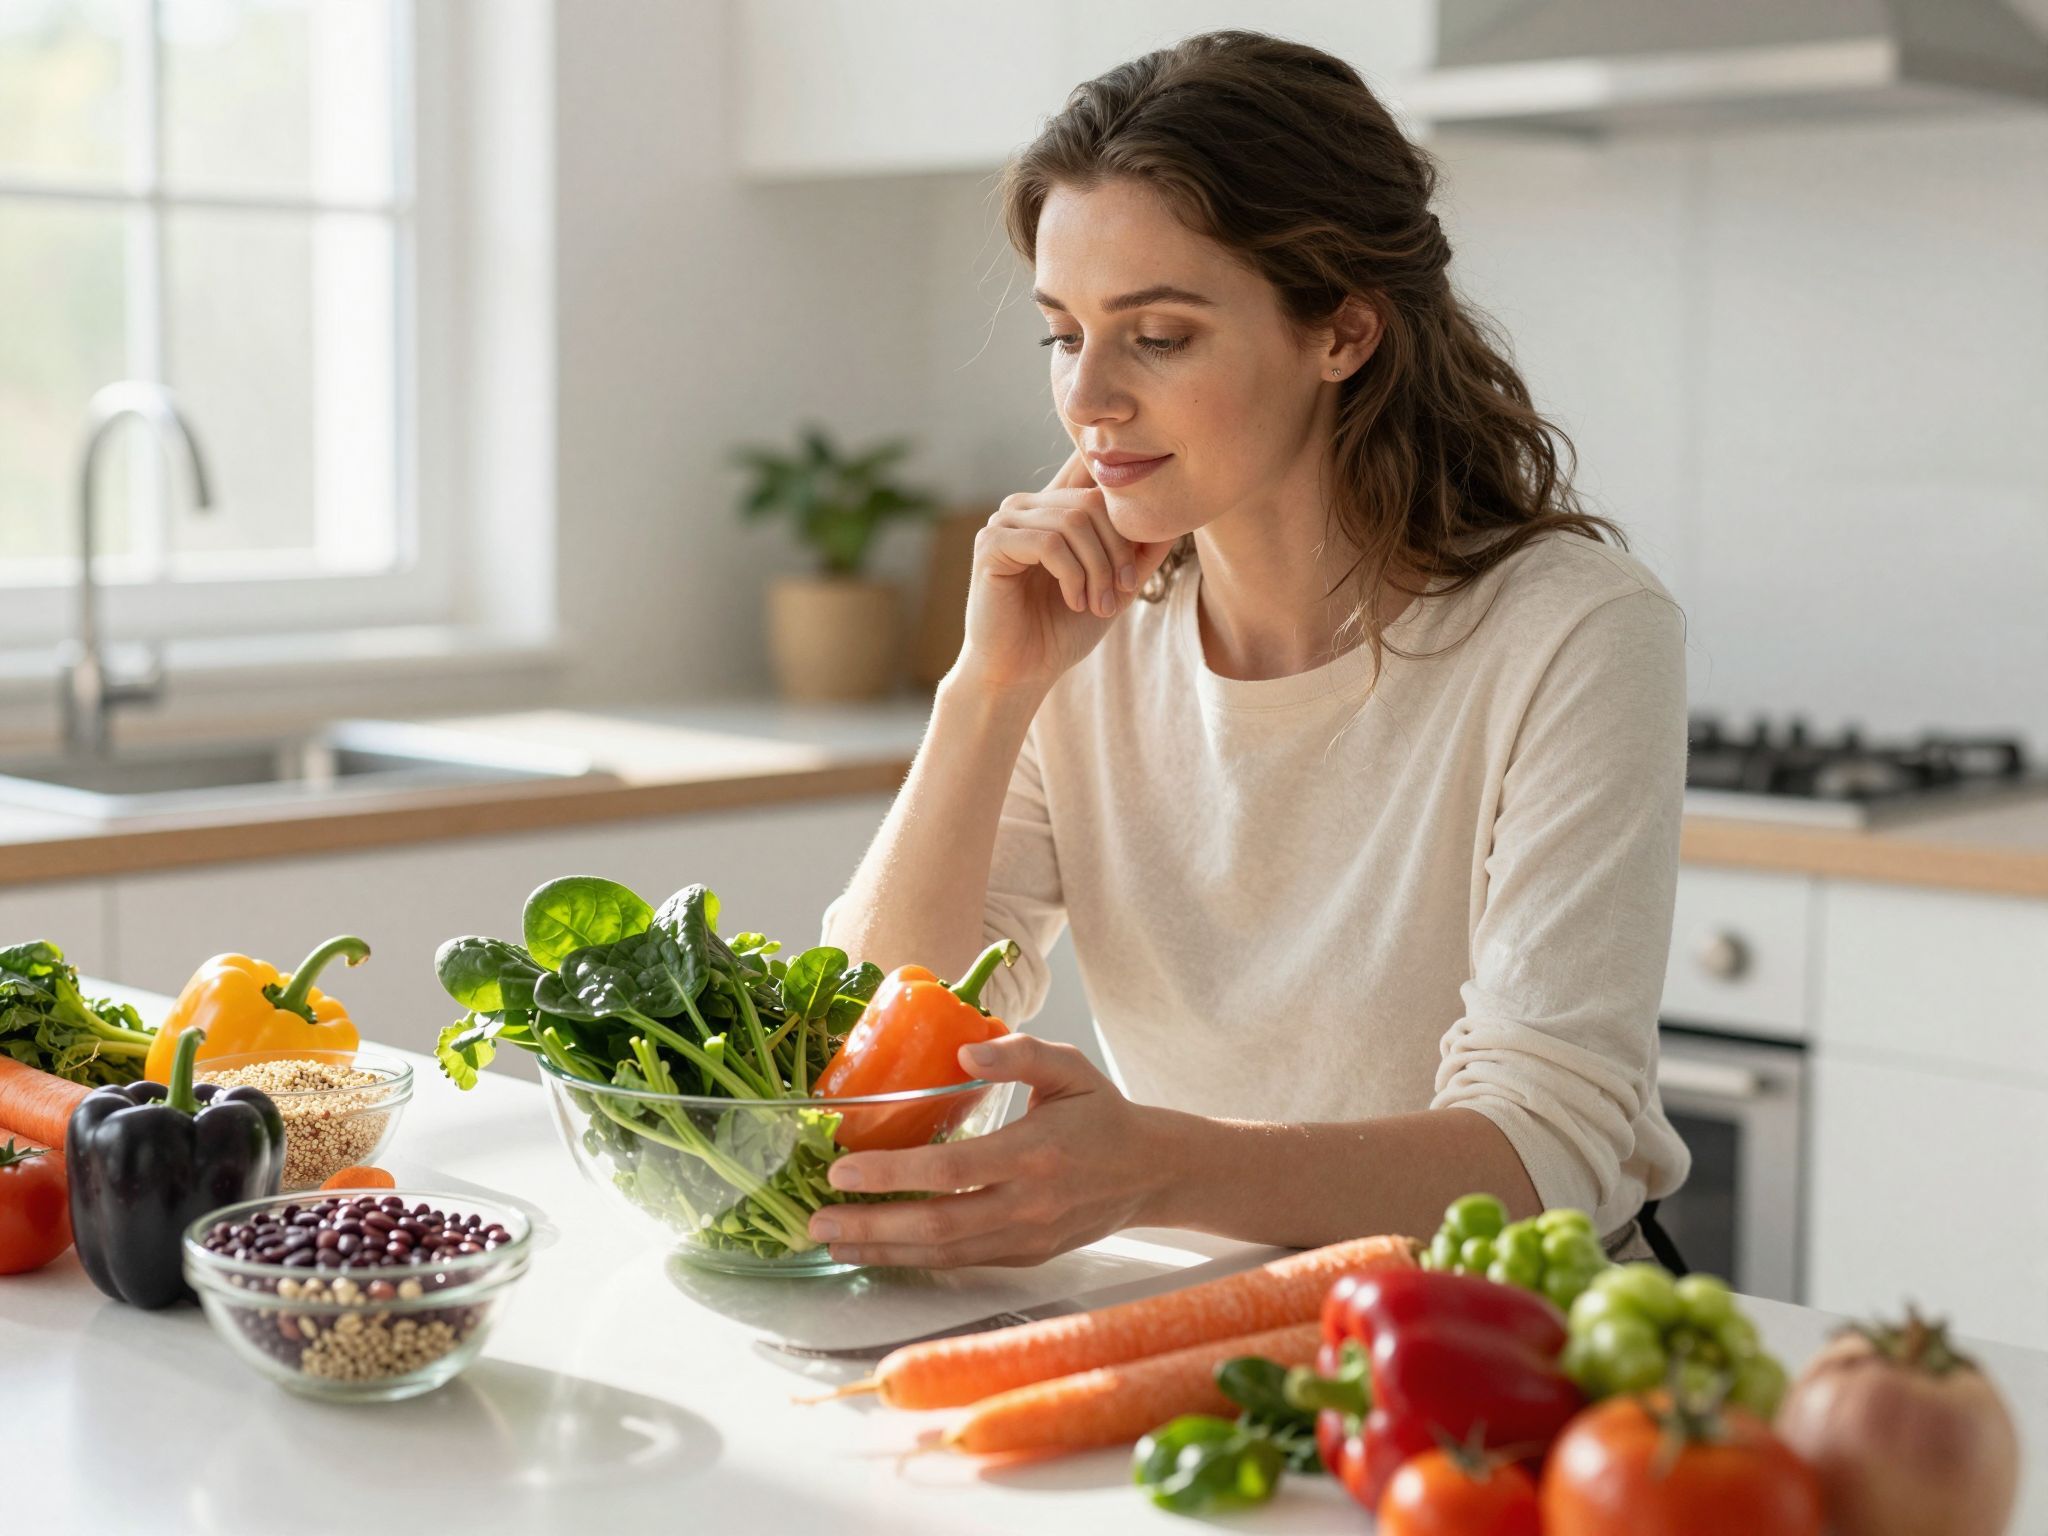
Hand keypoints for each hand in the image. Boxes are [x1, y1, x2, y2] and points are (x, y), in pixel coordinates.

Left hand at [806, 1034, 1169, 1268]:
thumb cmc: (1103, 1112)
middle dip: (870, 1226)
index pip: (951, 1172)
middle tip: (816, 1218)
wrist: (1151, 1172)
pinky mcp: (1023, 1256)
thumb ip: (1019, 1053)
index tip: (841, 1168)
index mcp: (1035, 1154)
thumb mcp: (1070, 1067)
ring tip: (831, 1240)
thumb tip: (964, 1048)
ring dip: (882, 1249)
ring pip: (942, 1254)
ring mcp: (1025, 1238)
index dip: (892, 1174)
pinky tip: (878, 1248)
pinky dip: (913, 1258)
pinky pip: (959, 1262)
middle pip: (937, 1225)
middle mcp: (1028, 1205)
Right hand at [952, 445, 1175, 697]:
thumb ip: (1140, 553)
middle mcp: (1024, 506)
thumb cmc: (1063, 629)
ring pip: (1073, 522)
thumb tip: (1177, 521)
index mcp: (1051, 508)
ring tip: (1098, 606)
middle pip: (1091, 503)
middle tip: (1121, 593)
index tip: (1130, 577)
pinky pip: (1048, 544)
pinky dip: (1072, 576)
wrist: (1022, 671)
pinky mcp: (990, 544)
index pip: (1098, 486)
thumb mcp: (1115, 586)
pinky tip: (1073, 603)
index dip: (1126, 524)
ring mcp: (1004, 521)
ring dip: (1097, 569)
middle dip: (1116, 552)